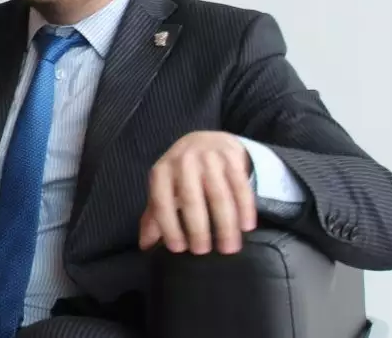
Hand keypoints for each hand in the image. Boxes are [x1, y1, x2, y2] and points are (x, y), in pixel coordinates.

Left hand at [139, 131, 256, 254]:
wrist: (207, 140)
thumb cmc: (182, 173)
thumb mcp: (165, 188)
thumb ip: (155, 215)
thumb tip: (145, 245)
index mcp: (162, 171)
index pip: (162, 201)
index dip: (169, 226)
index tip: (178, 249)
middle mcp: (184, 161)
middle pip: (191, 199)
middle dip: (197, 228)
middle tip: (203, 251)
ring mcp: (209, 157)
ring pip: (219, 195)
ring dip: (225, 224)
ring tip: (228, 248)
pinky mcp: (232, 157)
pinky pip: (240, 186)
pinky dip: (245, 208)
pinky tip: (246, 226)